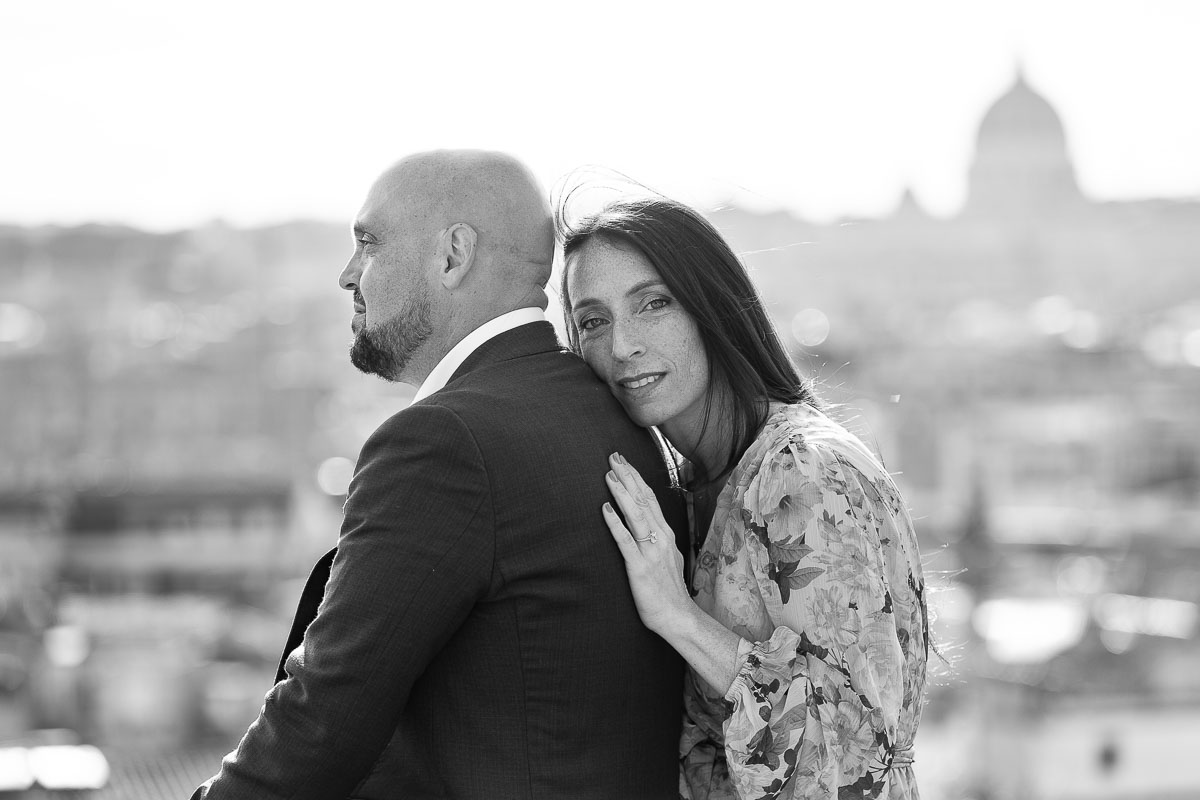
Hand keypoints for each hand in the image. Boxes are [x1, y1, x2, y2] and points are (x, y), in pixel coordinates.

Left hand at [603, 452, 692, 635]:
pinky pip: (625, 541)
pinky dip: (615, 524)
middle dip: (627, 477)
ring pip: (635, 515)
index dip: (636, 478)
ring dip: (620, 493)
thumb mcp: (668, 556)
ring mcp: (650, 551)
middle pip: (642, 500)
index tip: (623, 462)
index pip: (650, 498)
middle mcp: (660, 537)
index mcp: (665, 533)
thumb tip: (646, 522)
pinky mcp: (638, 567)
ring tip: (608, 475)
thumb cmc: (669, 589)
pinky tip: (605, 510)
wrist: (678, 616)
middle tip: (612, 457)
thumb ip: (657, 538)